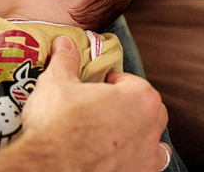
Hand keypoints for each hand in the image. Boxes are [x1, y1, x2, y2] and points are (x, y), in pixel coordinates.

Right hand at [15, 36, 169, 171]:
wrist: (48, 164)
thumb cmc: (56, 122)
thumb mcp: (56, 81)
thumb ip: (66, 59)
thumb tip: (65, 43)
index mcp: (139, 98)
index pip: (134, 82)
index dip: (114, 82)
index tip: (98, 86)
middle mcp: (150, 127)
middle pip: (150, 109)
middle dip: (131, 104)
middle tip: (103, 106)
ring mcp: (145, 156)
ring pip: (155, 139)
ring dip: (140, 133)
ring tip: (113, 132)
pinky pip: (147, 165)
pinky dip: (137, 159)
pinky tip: (116, 154)